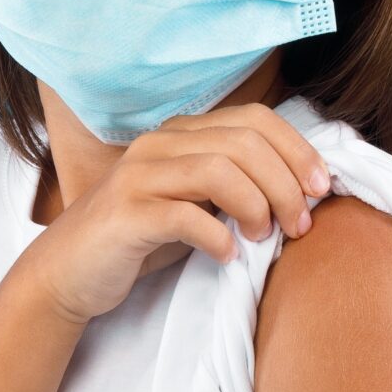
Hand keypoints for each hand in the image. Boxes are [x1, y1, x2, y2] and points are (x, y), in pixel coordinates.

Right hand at [16, 104, 335, 325]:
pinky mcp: (125, 214)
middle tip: (299, 225)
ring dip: (256, 206)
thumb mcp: (195, 203)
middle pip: (244, 143)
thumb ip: (235, 186)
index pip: (255, 118)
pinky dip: (218, 237)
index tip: (321, 188)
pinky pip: (185, 215)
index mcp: (182, 134)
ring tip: (264, 238)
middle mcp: (160, 144)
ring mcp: (139, 176)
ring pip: (218, 170)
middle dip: (284, 184)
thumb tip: (302, 191)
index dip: (296, 149)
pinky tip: (228, 256)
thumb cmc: (141, 238)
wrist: (69, 272)